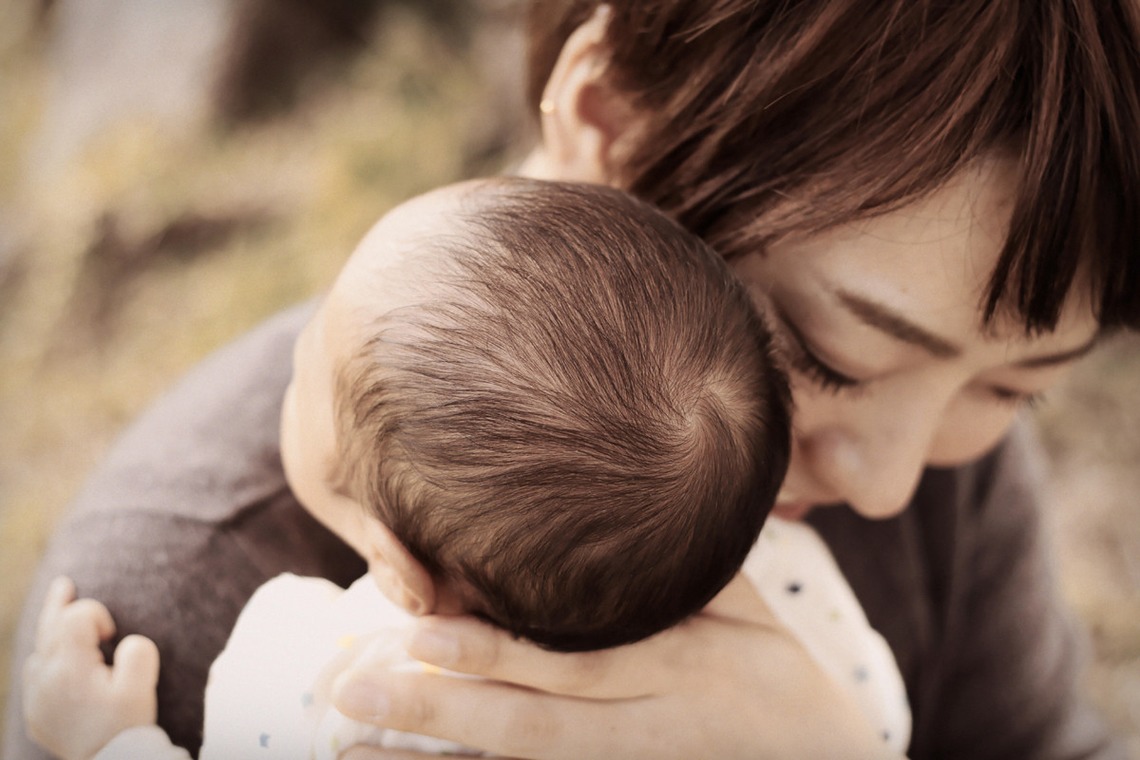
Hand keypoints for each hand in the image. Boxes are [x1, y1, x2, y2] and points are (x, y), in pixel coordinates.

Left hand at [22, 577, 160, 759]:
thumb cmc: (125, 723)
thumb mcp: (141, 686)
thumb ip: (138, 651)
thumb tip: (125, 641)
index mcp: (70, 667)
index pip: (76, 618)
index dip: (97, 615)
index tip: (111, 634)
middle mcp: (45, 678)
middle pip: (49, 627)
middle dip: (59, 604)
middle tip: (64, 584)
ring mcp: (36, 696)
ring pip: (38, 650)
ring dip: (52, 632)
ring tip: (60, 614)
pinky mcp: (35, 712)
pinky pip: (35, 674)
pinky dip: (46, 658)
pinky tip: (57, 658)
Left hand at [329, 574, 901, 759]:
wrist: (816, 759)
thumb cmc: (774, 667)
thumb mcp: (746, 606)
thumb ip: (683, 565)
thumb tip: (628, 497)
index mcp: (681, 667)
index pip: (578, 664)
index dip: (500, 652)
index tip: (424, 630)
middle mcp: (643, 728)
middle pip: (532, 723)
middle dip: (438, 706)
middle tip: (349, 685)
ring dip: (433, 747)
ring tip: (349, 730)